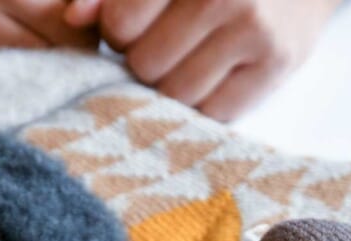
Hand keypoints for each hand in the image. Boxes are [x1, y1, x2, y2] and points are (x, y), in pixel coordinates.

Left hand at [64, 0, 339, 119]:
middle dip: (147, 62)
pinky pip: (217, 112)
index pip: (122, 23)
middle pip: (146, 64)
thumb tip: (73, 17)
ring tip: (189, 64)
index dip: (119, 32)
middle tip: (169, 47)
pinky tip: (214, 78)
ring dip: (175, 88)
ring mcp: (253, 28)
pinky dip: (207, 104)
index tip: (137, 27)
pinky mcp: (277, 62)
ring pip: (178, 94)